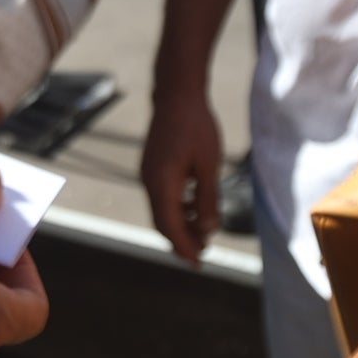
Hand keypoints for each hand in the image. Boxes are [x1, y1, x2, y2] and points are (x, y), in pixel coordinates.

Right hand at [139, 86, 225, 263]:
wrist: (177, 94)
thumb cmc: (196, 126)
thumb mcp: (209, 165)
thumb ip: (208, 199)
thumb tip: (208, 230)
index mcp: (161, 183)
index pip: (170, 226)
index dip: (184, 247)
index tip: (198, 263)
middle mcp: (149, 181)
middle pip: (162, 223)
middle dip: (181, 241)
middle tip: (202, 254)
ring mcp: (148, 174)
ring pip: (162, 210)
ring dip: (180, 224)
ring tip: (203, 232)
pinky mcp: (152, 167)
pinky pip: (162, 196)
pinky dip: (177, 208)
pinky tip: (195, 206)